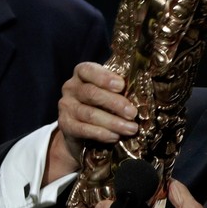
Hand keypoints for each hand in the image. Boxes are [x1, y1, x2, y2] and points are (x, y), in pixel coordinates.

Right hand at [44, 62, 138, 184]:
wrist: (81, 132)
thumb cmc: (102, 105)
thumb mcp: (110, 93)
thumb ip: (119, 90)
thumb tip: (141, 94)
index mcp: (82, 74)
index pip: (88, 70)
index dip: (104, 78)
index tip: (121, 86)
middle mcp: (70, 87)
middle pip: (92, 94)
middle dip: (115, 104)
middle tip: (133, 113)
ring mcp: (66, 106)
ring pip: (90, 114)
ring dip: (113, 122)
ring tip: (131, 128)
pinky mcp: (65, 125)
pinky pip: (83, 129)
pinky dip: (101, 133)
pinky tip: (115, 137)